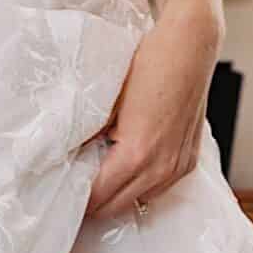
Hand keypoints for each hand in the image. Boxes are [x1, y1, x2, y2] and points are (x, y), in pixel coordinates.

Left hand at [84, 6, 220, 218]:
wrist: (190, 45)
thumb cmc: (150, 64)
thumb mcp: (107, 100)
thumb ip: (89, 134)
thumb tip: (70, 155)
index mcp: (136, 155)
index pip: (97, 197)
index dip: (77, 199)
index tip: (62, 194)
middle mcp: (160, 168)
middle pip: (117, 207)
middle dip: (95, 203)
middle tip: (74, 190)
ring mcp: (177, 168)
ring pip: (139, 200)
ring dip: (118, 195)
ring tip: (98, 178)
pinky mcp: (188, 161)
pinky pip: (158, 188)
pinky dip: (140, 184)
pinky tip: (127, 168)